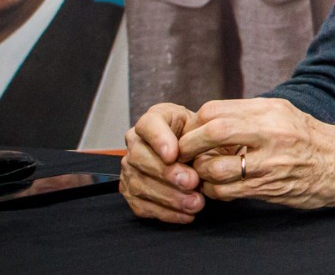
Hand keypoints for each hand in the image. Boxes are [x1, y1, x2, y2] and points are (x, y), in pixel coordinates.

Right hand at [120, 103, 205, 223]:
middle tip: (192, 182)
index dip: (158, 139)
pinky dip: (165, 213)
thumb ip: (200, 135)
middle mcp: (136, 143)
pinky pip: (142, 205)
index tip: (174, 154)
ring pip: (140, 184)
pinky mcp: (130, 191)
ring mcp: (130, 168)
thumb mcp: (205, 127)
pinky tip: (186, 215)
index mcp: (154, 120)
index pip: (148, 124)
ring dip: (169, 197)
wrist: (198, 152)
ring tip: (196, 203)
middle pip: (140, 157)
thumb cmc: (201, 137)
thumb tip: (197, 158)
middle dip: (167, 173)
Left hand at [179, 98, 334, 209]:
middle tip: (181, 153)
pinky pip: (227, 191)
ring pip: (215, 167)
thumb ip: (248, 115)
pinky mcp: (269, 187)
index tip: (191, 133)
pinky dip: (214, 190)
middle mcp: (271, 132)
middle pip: (213, 132)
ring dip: (201, 172)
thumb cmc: (310, 138)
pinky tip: (218, 186)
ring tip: (203, 171)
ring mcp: (270, 162)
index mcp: (271, 110)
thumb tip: (208, 120)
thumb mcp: (283, 114)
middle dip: (188, 145)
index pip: (216, 111)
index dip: (195, 123)